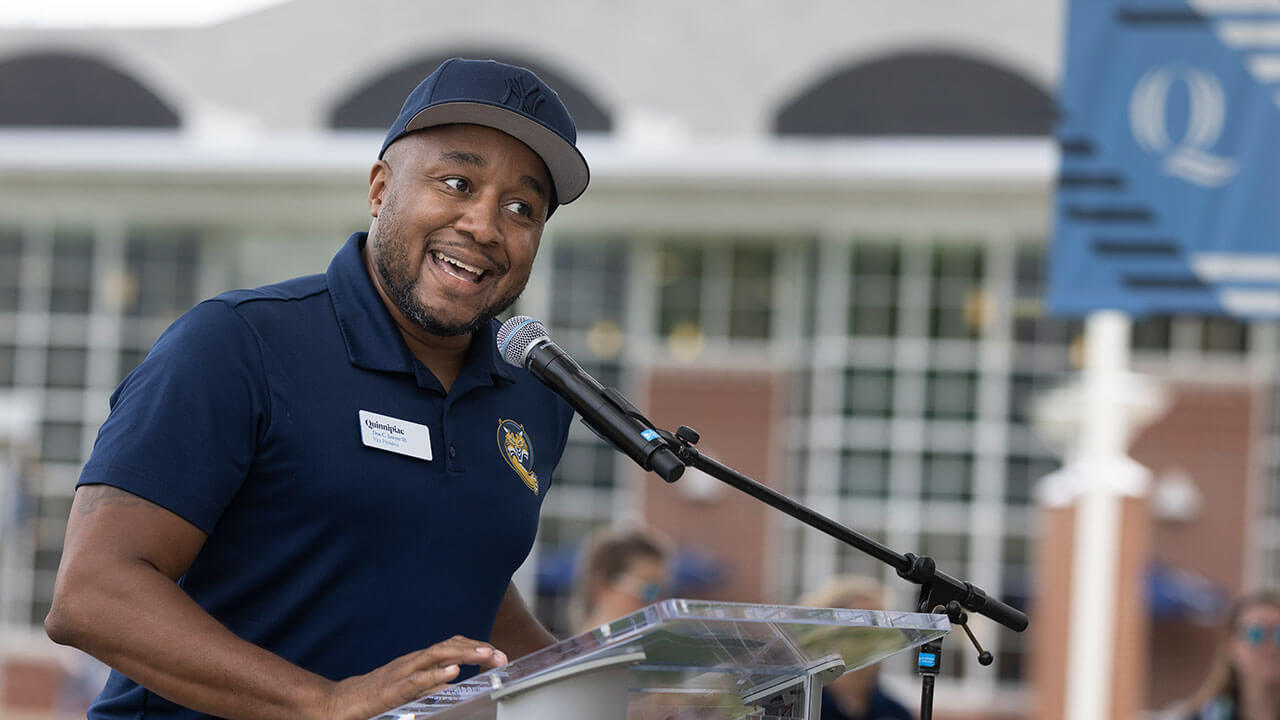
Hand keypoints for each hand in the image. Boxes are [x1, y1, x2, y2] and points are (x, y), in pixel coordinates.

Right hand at [319, 635, 507, 719]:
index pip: (450, 646)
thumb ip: (429, 682)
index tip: (497, 654)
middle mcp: (412, 662)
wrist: (340, 703)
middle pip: (448, 646)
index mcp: (417, 661)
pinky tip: (453, 672)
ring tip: (485, 655)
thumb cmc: (375, 696)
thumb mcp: (409, 687)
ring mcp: (402, 673)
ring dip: (463, 653)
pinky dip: (435, 674)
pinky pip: (416, 680)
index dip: (474, 646)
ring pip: (436, 656)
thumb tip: (456, 681)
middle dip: (476, 648)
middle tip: (500, 655)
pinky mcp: (392, 689)